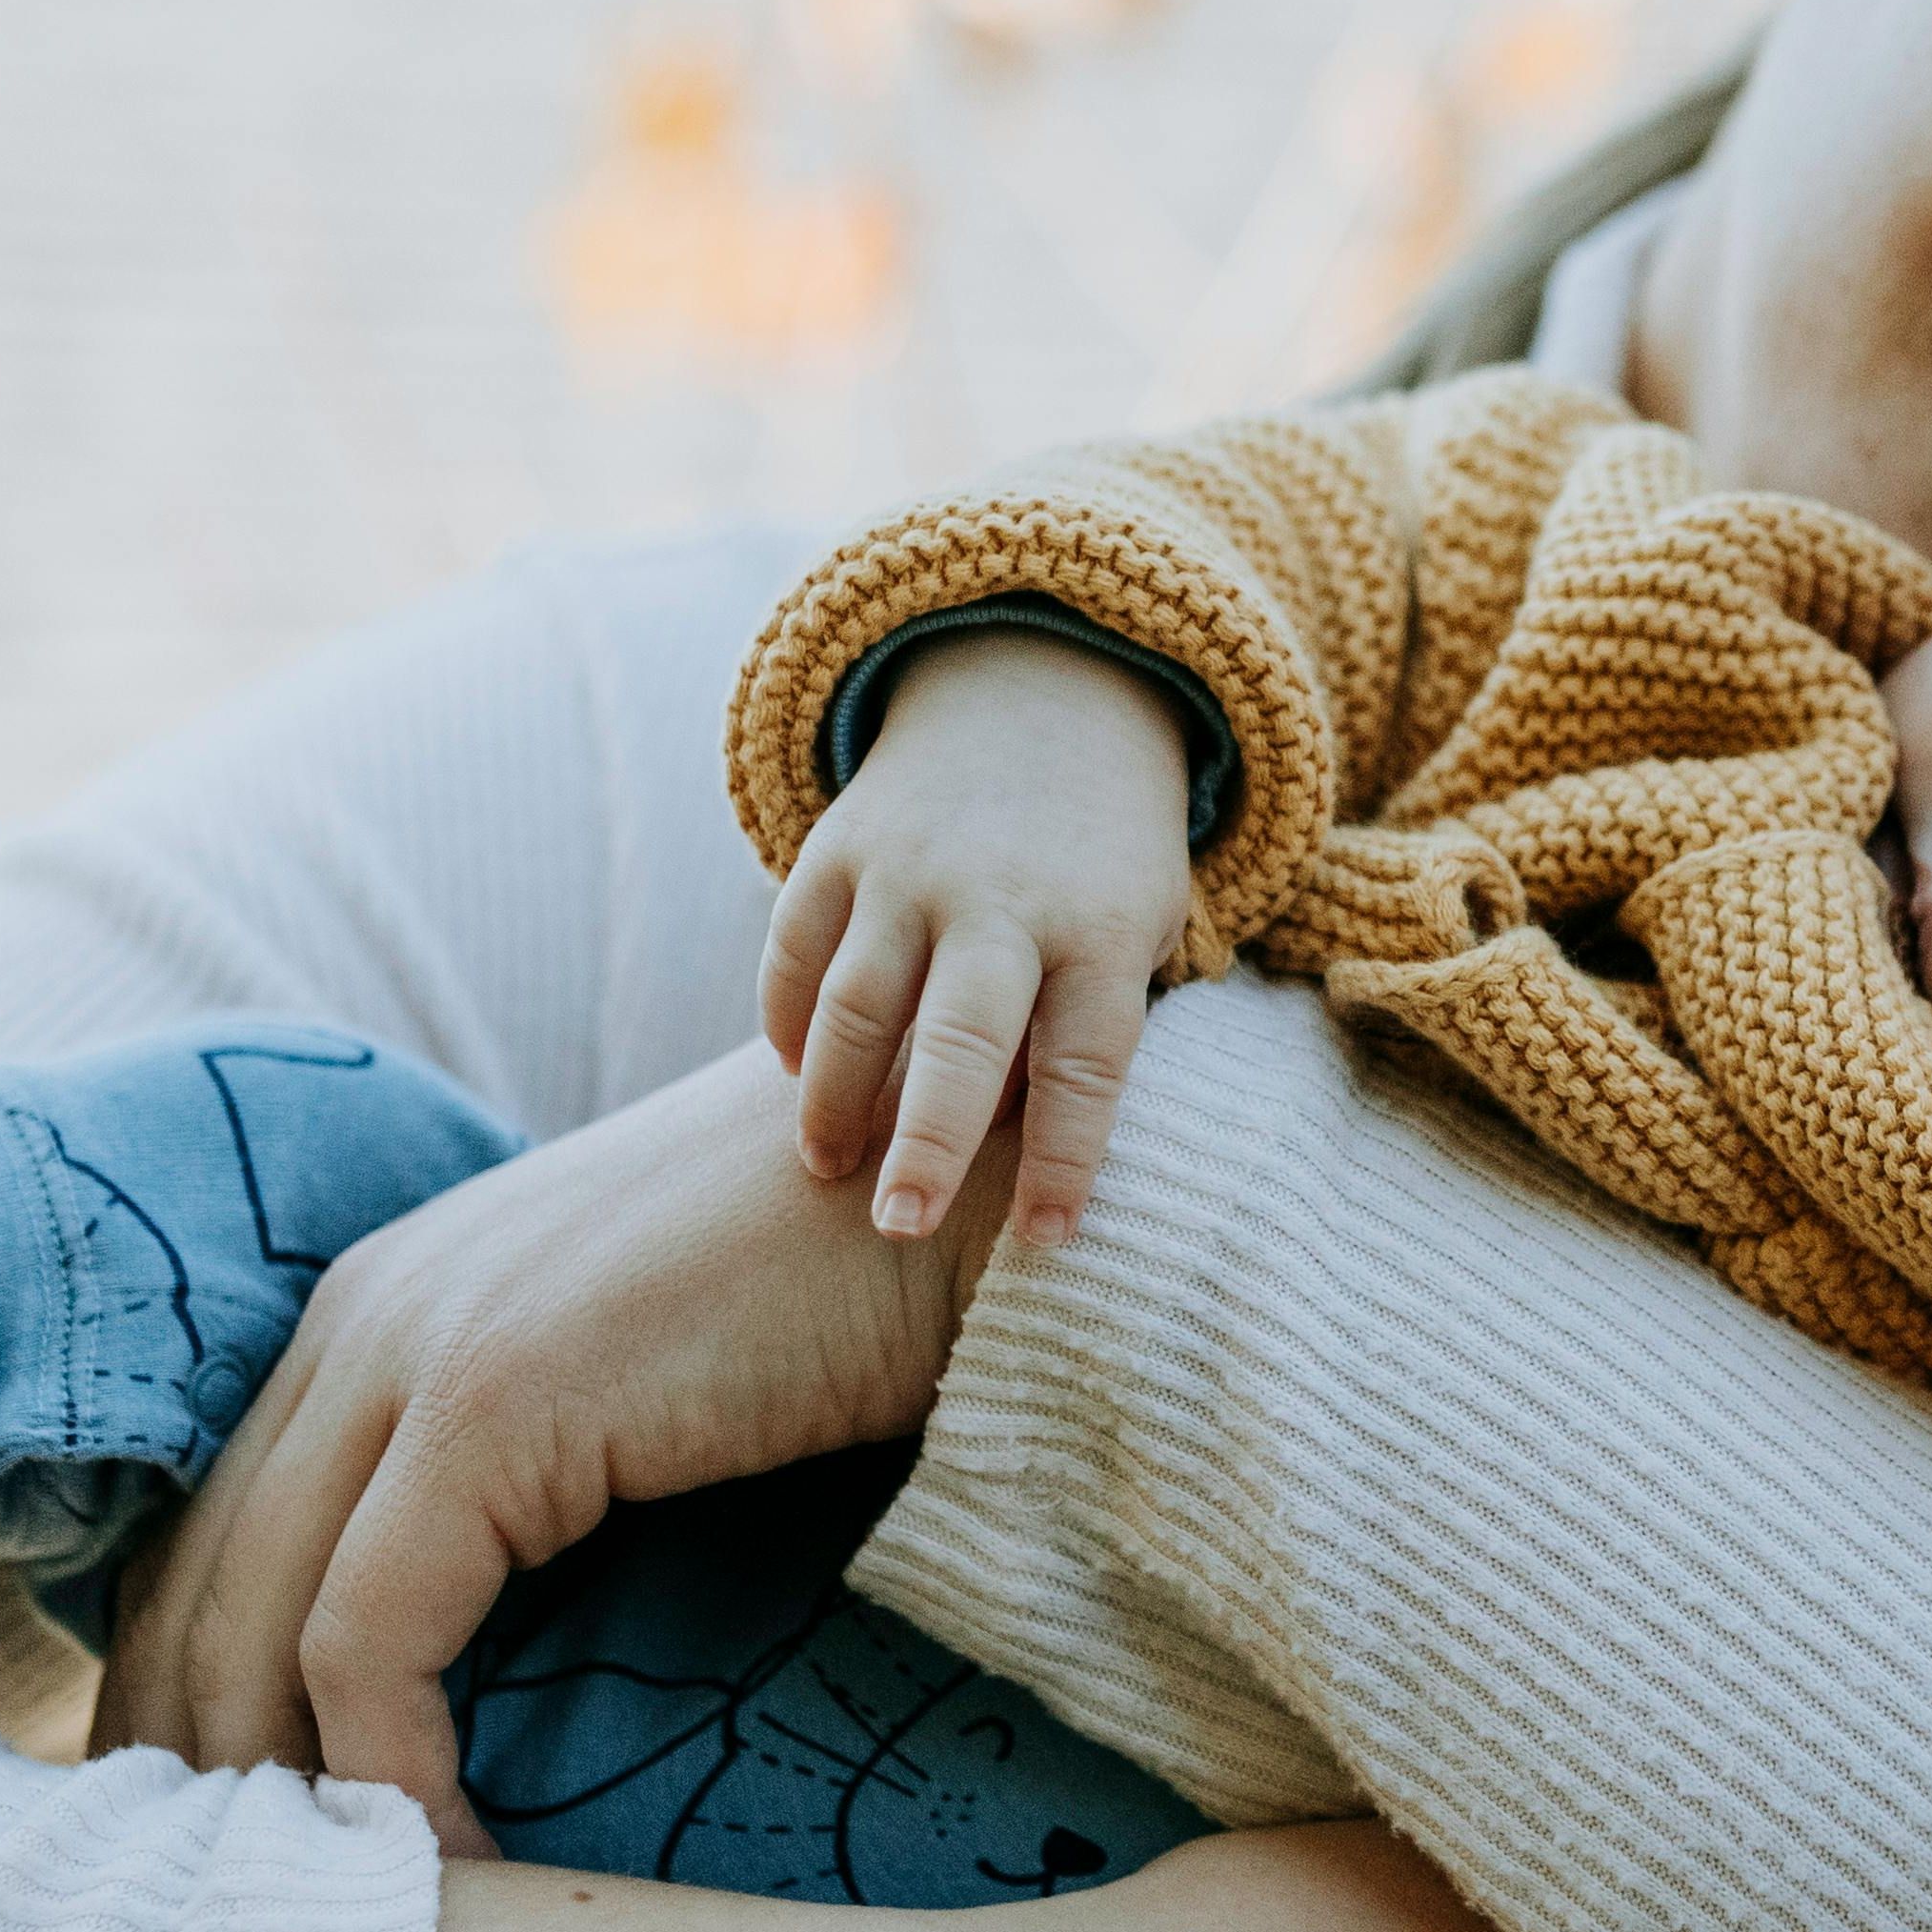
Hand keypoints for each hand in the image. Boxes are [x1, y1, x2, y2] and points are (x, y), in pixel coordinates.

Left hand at [91, 1047, 1007, 1854]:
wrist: (975, 1178)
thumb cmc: (857, 1288)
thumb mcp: (649, 1374)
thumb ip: (550, 1461)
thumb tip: (509, 1642)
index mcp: (387, 1299)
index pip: (215, 1528)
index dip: (197, 1690)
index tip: (242, 1836)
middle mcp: (367, 1307)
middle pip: (198, 1581)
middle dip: (197, 1764)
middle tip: (246, 1926)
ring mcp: (419, 1344)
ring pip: (252, 1623)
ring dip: (281, 1793)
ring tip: (333, 1926)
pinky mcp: (492, 1404)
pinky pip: (371, 1640)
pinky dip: (390, 1776)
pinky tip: (452, 1867)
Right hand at [759, 629, 1197, 1246]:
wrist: (1050, 691)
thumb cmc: (1107, 861)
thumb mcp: (1146, 926)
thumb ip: (1097, 1026)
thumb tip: (1038, 1157)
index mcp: (1101, 929)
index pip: (1087, 1064)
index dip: (1067, 1158)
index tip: (1045, 1240)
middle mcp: (1003, 900)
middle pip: (958, 1039)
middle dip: (926, 1143)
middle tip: (896, 1228)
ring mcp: (910, 868)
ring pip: (854, 1002)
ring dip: (832, 1097)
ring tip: (826, 1169)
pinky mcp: (839, 845)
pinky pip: (794, 948)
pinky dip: (785, 1020)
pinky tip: (793, 1080)